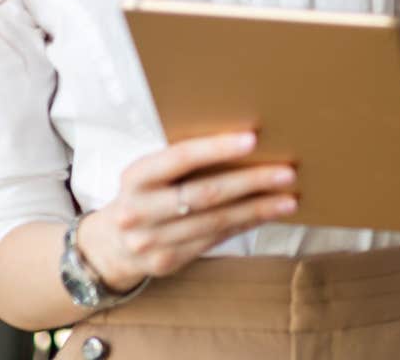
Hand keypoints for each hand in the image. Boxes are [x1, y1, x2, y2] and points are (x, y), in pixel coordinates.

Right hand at [76, 131, 297, 291]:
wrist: (110, 244)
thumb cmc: (145, 194)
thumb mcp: (150, 173)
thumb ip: (182, 162)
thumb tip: (244, 141)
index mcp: (135, 177)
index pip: (179, 158)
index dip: (216, 148)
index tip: (252, 138)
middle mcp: (139, 211)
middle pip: (204, 195)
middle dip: (250, 182)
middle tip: (286, 172)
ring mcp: (152, 241)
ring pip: (215, 222)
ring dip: (257, 209)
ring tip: (289, 198)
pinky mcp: (168, 261)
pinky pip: (215, 239)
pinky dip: (246, 224)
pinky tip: (268, 214)